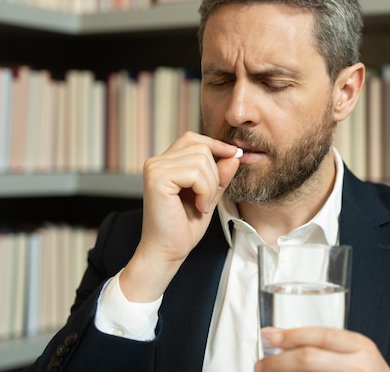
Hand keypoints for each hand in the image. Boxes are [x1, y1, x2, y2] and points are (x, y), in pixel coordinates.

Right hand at [120, 131, 240, 301]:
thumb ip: (220, 174)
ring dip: (211, 186)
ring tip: (202, 205)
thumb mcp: (210, 195)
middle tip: (208, 199)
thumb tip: (234, 154)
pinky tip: (199, 206)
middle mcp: (156, 162)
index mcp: (166, 163)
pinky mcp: (157, 179)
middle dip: (215, 174)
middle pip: (201, 148)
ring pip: (201, 160)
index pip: (194, 139)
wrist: (168, 251)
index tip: (234, 156)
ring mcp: (155, 169)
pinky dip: (205, 191)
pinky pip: (195, 173)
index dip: (216, 145)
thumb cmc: (184, 226)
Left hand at [255, 327, 389, 371]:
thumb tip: (279, 338)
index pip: (322, 336)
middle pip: (310, 358)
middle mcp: (358, 364)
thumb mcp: (354, 352)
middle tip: (260, 365)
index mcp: (360, 346)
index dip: (292, 335)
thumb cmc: (366, 371)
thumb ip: (324, 345)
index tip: (269, 336)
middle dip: (278, 362)